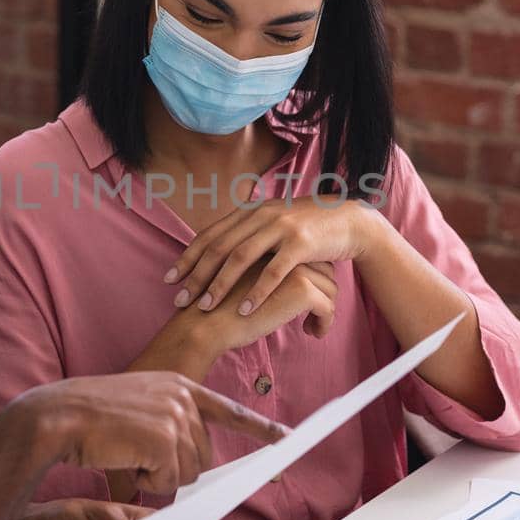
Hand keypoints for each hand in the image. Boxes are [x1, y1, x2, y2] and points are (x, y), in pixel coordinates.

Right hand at [13, 371, 288, 493]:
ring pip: (187, 474)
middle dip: (172, 470)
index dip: (261, 428)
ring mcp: (176, 417)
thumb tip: (189, 467)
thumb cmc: (88, 417)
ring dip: (156, 477)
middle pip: (202, 457)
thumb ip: (168, 427)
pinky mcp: (165, 438)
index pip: (229, 410)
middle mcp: (183, 398)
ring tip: (126, 452)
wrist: (58, 415)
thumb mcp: (137, 408)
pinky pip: (169, 481)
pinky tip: (124, 459)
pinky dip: (146, 482)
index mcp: (179, 386)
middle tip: (136, 457)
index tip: (289, 439)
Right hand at [163, 256, 339, 353]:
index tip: (307, 297)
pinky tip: (314, 333)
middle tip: (314, 313)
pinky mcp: (301, 287)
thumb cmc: (217, 307)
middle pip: (324, 268)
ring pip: (330, 287)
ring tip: (312, 327)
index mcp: (268, 244)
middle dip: (324, 292)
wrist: (206, 323)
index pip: (307, 256)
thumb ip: (259, 273)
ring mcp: (294, 266)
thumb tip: (282, 286)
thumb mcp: (240, 279)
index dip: (312, 276)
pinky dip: (324, 322)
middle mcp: (284, 250)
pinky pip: (327, 306)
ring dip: (325, 310)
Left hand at [166, 198, 380, 318]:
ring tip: (206, 307)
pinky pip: (274, 270)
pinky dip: (258, 291)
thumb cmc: (307, 229)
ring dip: (220, 284)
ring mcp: (281, 227)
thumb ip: (247, 235)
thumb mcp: (272, 225)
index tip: (169, 280)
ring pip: (241, 257)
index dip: (188, 257)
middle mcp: (261, 215)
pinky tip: (246, 309)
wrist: (349, 220)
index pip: (210, 235)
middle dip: (196, 275)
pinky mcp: (302, 243)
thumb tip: (218, 254)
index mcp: (250, 211)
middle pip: (219, 247)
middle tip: (180, 299)